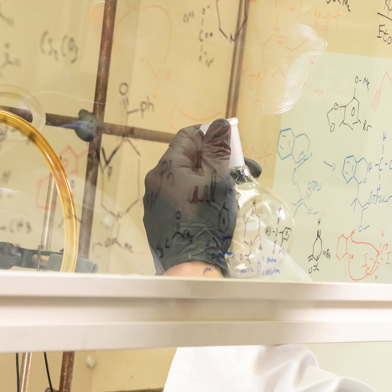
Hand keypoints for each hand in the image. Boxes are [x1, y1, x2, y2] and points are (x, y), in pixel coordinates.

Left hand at [143, 120, 237, 274]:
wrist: (190, 267)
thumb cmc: (206, 222)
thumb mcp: (218, 182)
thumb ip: (218, 150)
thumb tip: (219, 124)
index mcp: (167, 167)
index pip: (188, 136)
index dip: (211, 136)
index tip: (230, 146)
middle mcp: (155, 181)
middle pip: (187, 159)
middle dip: (214, 162)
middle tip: (237, 172)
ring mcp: (154, 202)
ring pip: (184, 181)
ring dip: (207, 181)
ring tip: (229, 193)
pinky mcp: (158, 220)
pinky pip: (179, 199)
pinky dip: (196, 198)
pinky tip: (211, 211)